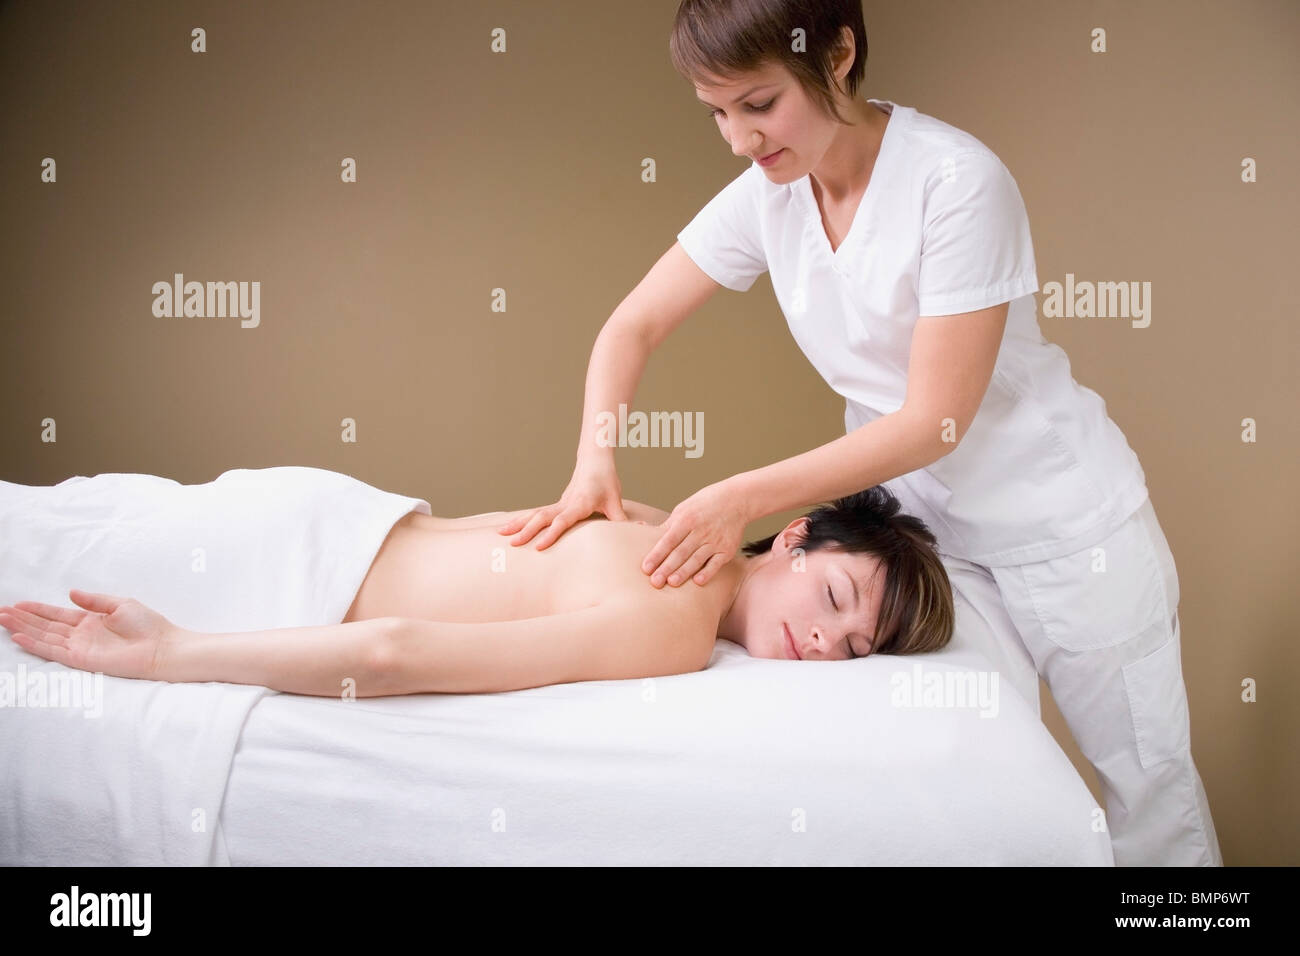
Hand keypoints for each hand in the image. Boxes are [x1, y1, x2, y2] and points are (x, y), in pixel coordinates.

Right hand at [0, 589, 179, 680]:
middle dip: (23, 618)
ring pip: (44, 637)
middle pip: (45, 625)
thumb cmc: (148, 626)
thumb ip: (94, 600)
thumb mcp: (120, 605)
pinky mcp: (82, 659)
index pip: (57, 614)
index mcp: (90, 621)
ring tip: (3, 620)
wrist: (162, 647)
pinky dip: (35, 644)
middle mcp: (81, 635)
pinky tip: (19, 637)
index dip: (37, 609)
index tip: (17, 604)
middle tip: (0, 612)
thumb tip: (70, 592)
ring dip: (23, 628)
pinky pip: (53, 651)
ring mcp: (80, 647)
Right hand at [496, 458, 629, 550]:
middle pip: (542, 517)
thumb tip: (640, 532)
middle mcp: (565, 503)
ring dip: (517, 524)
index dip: (552, 533)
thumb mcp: (616, 502)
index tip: (539, 546)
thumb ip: (622, 520)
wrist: (594, 461)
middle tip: (512, 544)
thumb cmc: (606, 481)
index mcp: (579, 503)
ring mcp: (557, 503)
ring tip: (500, 535)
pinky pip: (535, 513)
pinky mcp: (555, 505)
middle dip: (526, 531)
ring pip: (534, 514)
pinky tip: (508, 529)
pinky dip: (520, 520)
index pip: (563, 520)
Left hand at [642, 480, 748, 587]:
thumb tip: (646, 533)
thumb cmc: (704, 505)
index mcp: (686, 519)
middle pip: (680, 552)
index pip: (668, 540)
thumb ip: (668, 525)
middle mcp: (700, 531)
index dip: (656, 555)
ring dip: (684, 572)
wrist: (737, 500)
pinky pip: (716, 563)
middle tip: (655, 582)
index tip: (646, 568)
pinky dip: (708, 572)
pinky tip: (698, 582)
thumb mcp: (684, 509)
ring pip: (696, 559)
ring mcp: (715, 541)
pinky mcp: (727, 550)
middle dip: (666, 568)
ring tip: (672, 583)